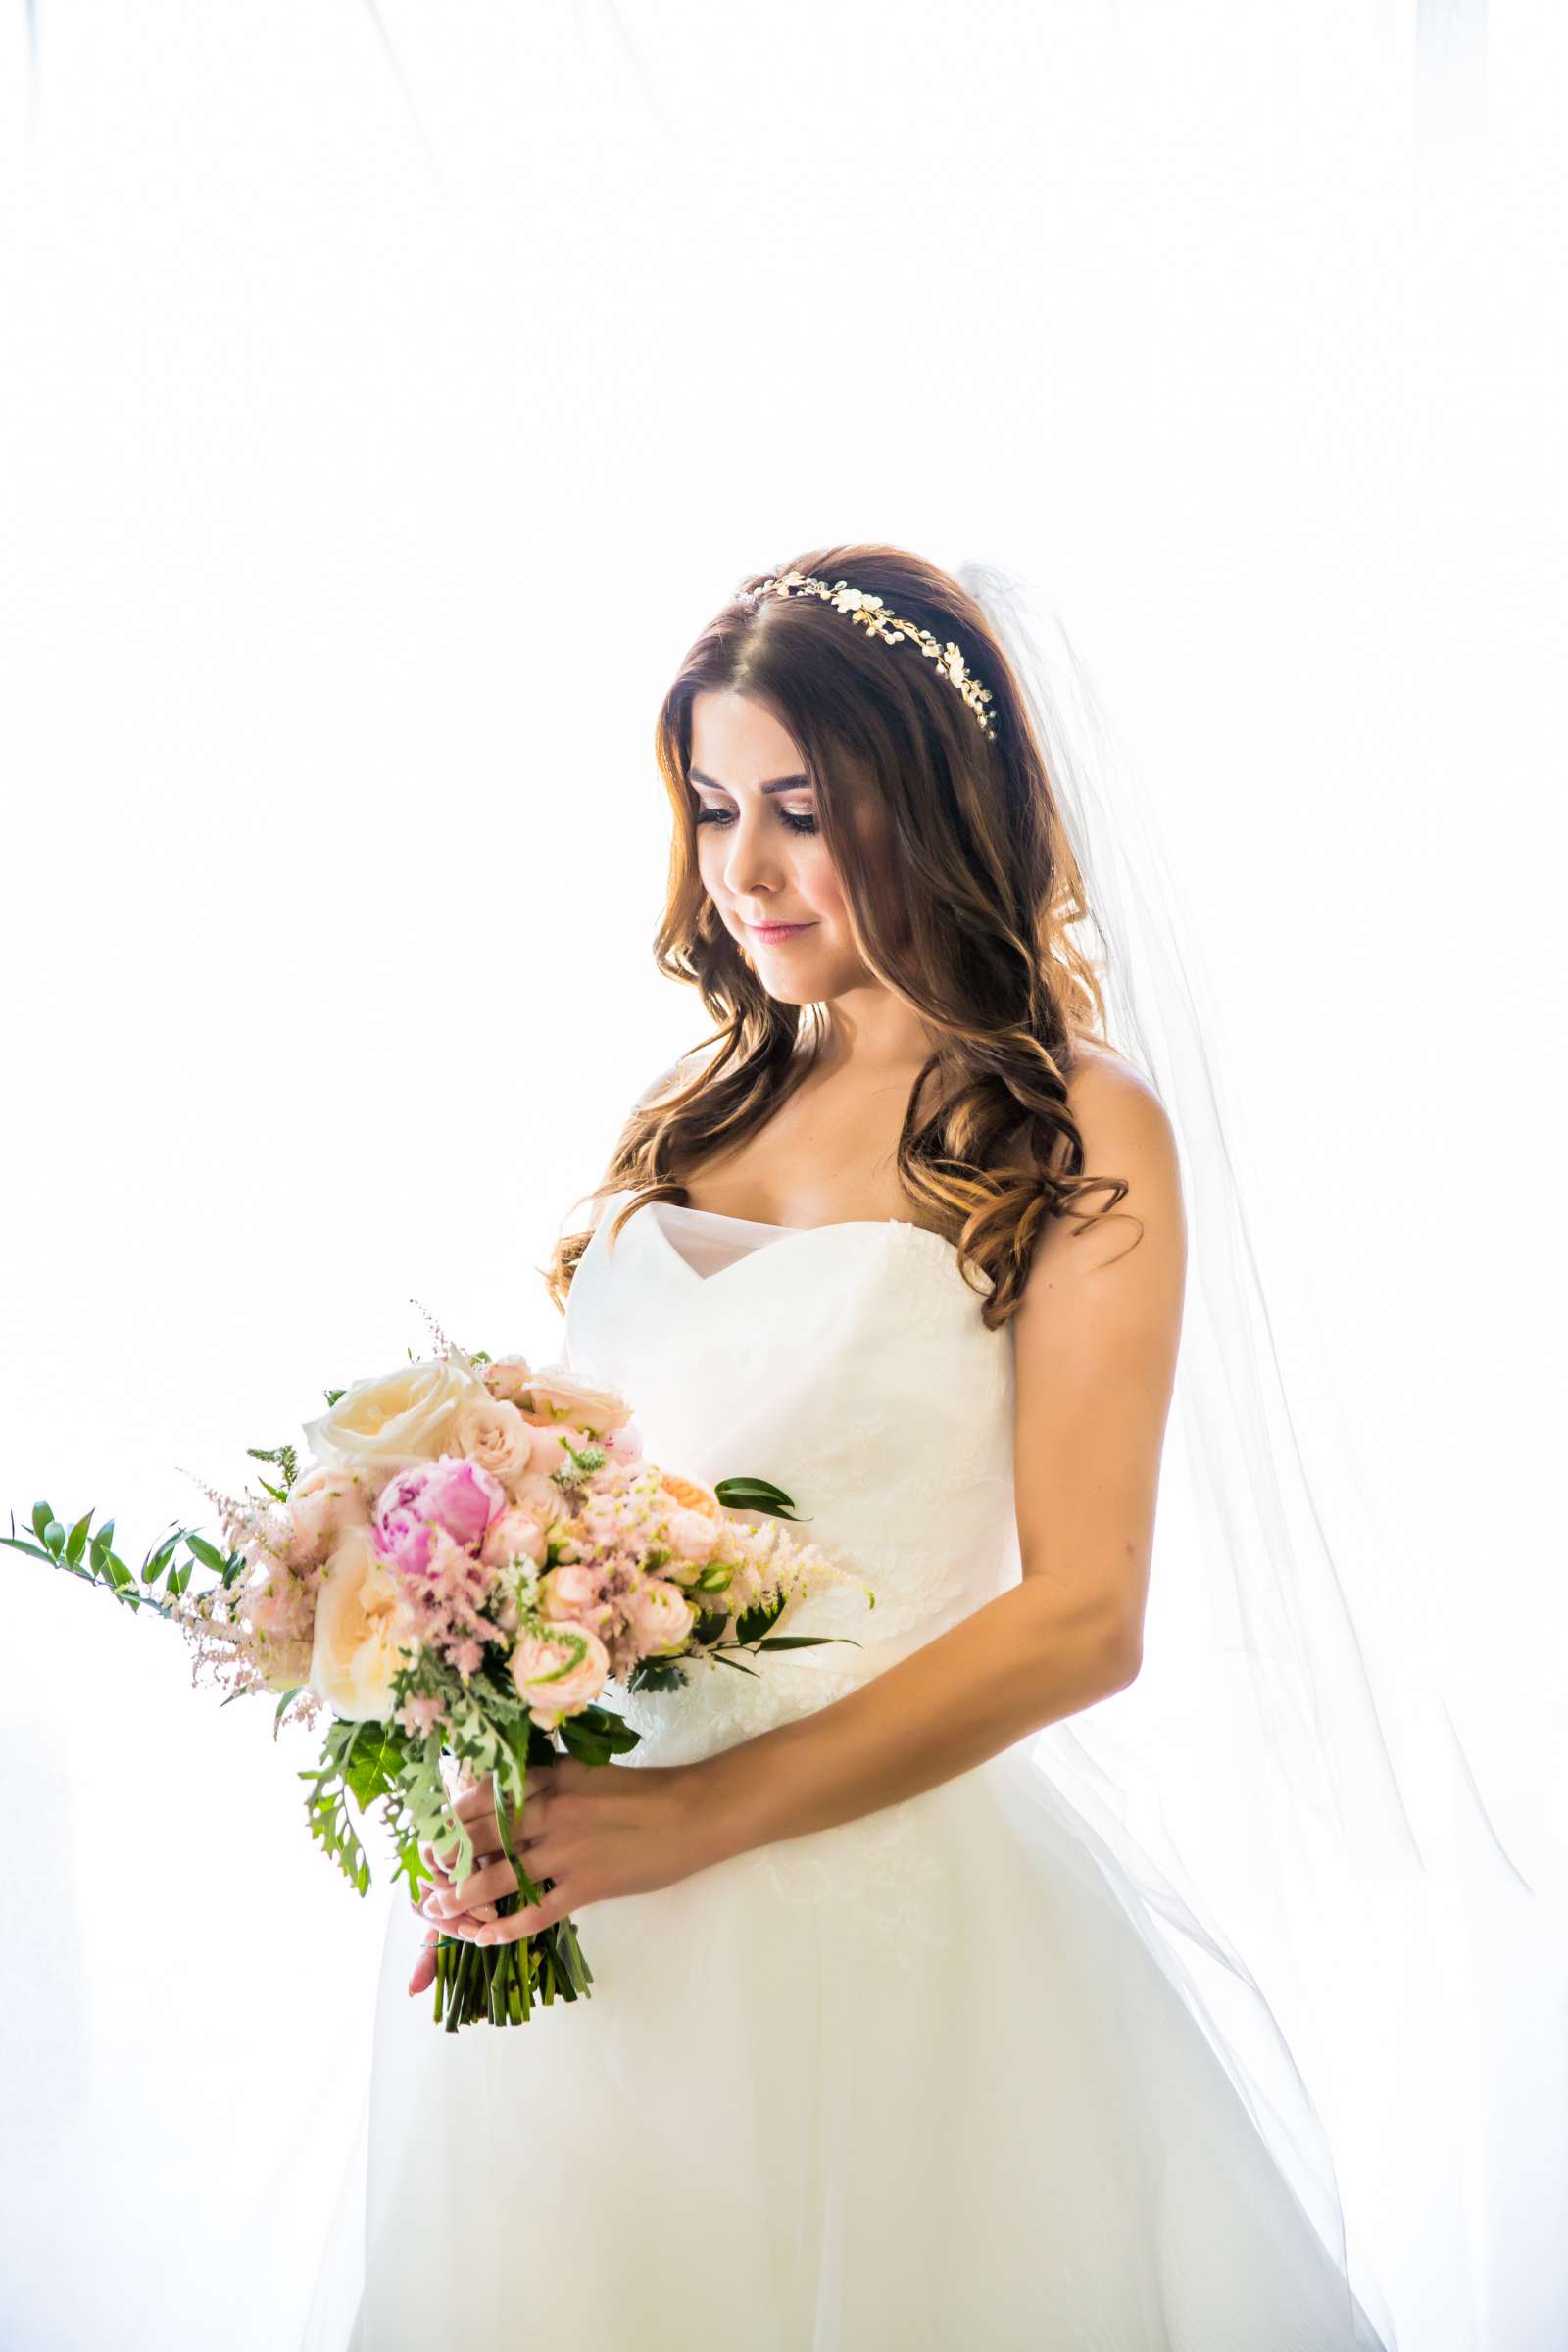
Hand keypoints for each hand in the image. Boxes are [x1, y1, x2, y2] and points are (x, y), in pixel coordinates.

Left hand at [404, 1755, 711, 1992]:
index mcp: (552, 1778)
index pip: (487, 1796)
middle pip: (483, 1836)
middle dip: (448, 1858)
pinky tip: (487, 1938)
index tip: (434, 1831)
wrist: (693, 1812)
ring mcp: (567, 1850)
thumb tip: (511, 1793)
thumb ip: (551, 1781)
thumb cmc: (643, 1792)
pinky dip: (508, 1927)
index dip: (453, 1817)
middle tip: (426, 1874)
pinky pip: (537, 1911)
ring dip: (463, 1896)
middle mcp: (551, 1811)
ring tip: (440, 1909)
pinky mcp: (587, 1885)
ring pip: (499, 1876)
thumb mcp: (588, 1772)